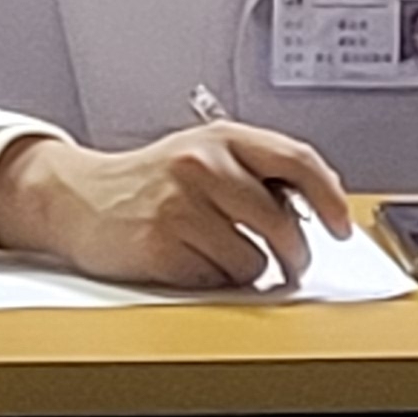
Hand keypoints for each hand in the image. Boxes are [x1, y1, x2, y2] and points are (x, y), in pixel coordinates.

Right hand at [0, 123, 351, 288]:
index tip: (340, 227)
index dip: (329, 198)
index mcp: (223, 137)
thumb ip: (256, 172)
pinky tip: (189, 260)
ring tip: (219, 253)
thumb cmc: (150, 182)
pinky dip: (213, 279)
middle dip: (293, 254)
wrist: (77, 196)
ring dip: (246, 269)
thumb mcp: (204, 156)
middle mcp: (203, 164)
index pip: (298, 160)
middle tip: (290, 264)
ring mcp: (180, 205)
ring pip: (253, 259)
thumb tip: (316, 210)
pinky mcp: (161, 244)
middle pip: (281, 224)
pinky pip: (216, 279)